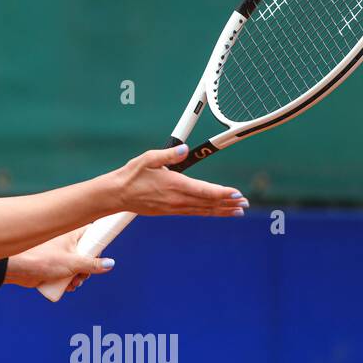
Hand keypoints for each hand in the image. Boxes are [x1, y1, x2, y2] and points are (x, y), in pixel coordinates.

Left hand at [8, 227, 113, 293]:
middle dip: (87, 269)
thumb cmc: (41, 259)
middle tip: (82, 276)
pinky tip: (65, 287)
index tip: (100, 257)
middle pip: (86, 254)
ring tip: (72, 283)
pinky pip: (66, 272)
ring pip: (76, 266)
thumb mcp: (72, 263)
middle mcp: (66, 241)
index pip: (92, 234)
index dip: (98, 245)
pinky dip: (67, 280)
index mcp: (72, 233)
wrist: (15, 268)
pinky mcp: (52, 265)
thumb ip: (92, 264)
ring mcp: (59, 254)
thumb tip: (110, 264)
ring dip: (78, 277)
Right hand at [112, 144, 246, 216]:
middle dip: (228, 203)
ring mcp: (174, 207)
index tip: (237, 193)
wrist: (117, 195)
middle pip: (208, 202)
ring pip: (203, 210)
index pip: (204, 190)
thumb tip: (184, 150)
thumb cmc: (131, 175)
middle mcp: (177, 199)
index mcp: (174, 185)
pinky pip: (195, 213)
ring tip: (238, 211)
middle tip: (245, 203)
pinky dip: (209, 212)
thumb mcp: (148, 158)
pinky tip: (217, 212)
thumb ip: (168, 155)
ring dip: (222, 210)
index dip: (222, 193)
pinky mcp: (170, 211)